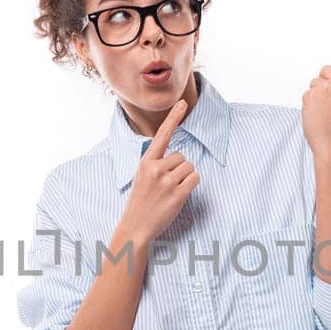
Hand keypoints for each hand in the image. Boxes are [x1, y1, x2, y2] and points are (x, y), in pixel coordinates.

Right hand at [119, 98, 198, 242]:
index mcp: (146, 162)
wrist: (135, 226)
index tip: (182, 102)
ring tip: (170, 192)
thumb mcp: (142, 177)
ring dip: (185, 179)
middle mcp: (155, 168)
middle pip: (182, 157)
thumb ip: (156, 164)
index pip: (162, 135)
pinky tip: (178, 195)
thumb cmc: (141, 202)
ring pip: (190, 168)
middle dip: (179, 170)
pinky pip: (195, 179)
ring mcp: (166, 181)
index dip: (173, 118)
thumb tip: (177, 157)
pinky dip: (191, 186)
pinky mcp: (177, 194)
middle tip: (166, 186)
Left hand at [302, 13, 330, 156]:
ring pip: (313, 83)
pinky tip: (316, 114)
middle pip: (324, 70)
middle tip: (329, 104)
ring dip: (315, 96)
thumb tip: (320, 82)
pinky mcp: (312, 94)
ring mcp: (326, 88)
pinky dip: (308, 104)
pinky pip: (306, 93)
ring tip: (323, 112)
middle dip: (322, 84)